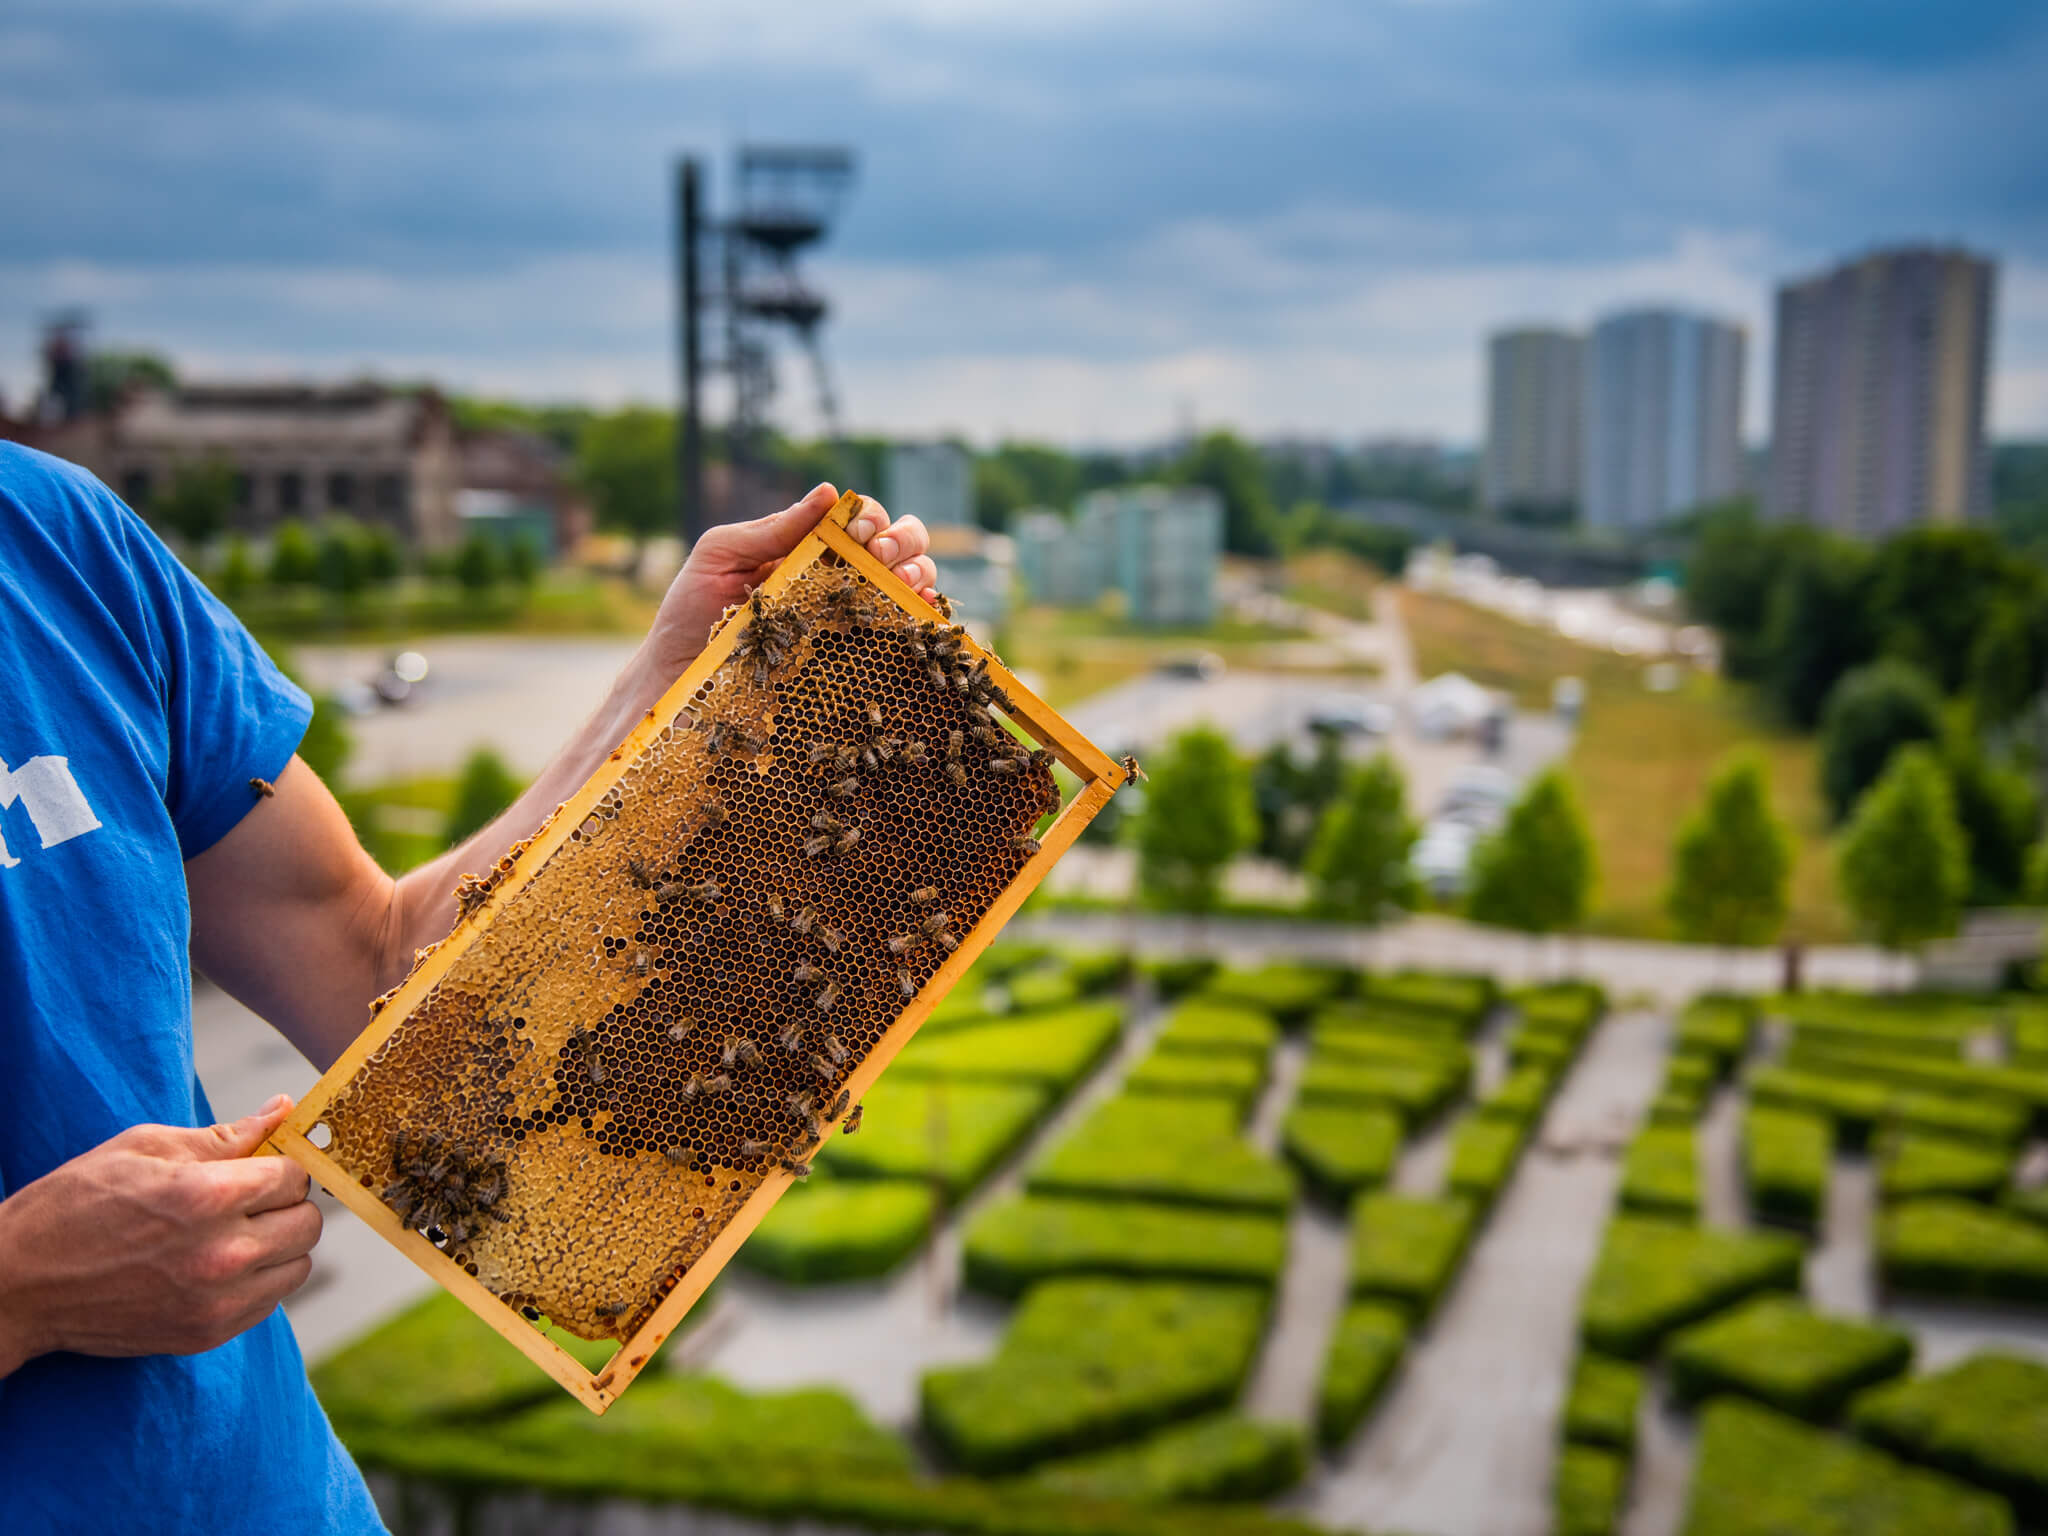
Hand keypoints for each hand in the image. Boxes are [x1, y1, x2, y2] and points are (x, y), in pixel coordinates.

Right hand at [0, 1096, 320, 1375]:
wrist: (17, 1284)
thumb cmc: (76, 1203)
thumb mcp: (144, 1148)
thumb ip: (224, 1135)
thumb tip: (282, 1110)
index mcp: (207, 1197)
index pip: (294, 1176)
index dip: (281, 1166)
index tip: (262, 1168)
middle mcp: (221, 1254)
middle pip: (308, 1223)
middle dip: (287, 1204)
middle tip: (252, 1200)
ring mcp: (216, 1301)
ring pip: (297, 1266)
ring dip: (279, 1246)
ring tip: (236, 1234)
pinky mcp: (206, 1335)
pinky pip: (269, 1303)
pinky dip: (258, 1282)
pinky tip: (219, 1267)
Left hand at [643, 483, 940, 678]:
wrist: (678, 683)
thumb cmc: (689, 617)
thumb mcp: (719, 557)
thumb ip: (770, 527)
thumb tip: (829, 493)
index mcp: (807, 550)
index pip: (858, 520)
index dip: (869, 517)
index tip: (857, 531)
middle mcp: (837, 581)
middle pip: (897, 545)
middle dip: (903, 538)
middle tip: (881, 553)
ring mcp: (851, 620)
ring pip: (912, 581)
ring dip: (919, 569)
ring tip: (899, 579)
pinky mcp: (857, 660)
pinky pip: (905, 632)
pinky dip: (923, 614)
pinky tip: (916, 610)